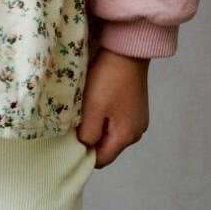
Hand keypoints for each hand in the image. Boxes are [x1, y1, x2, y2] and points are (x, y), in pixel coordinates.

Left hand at [75, 48, 149, 167]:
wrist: (127, 50)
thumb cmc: (108, 80)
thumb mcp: (93, 108)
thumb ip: (88, 133)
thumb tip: (84, 146)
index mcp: (126, 137)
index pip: (101, 159)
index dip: (84, 152)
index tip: (71, 136)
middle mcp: (136, 133)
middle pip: (107, 146)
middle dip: (91, 137)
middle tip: (77, 120)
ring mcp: (138, 119)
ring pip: (112, 133)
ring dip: (98, 125)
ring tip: (87, 109)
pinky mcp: (137, 107)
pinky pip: (118, 120)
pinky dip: (107, 115)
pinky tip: (100, 100)